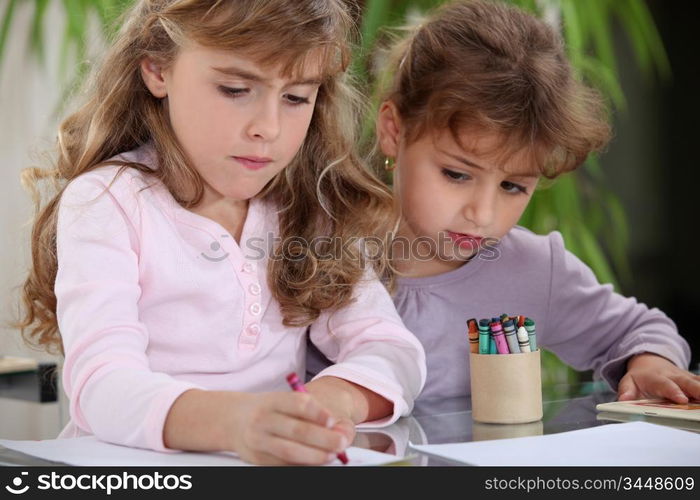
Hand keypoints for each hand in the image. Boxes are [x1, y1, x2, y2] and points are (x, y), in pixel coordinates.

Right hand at [228, 391, 349, 464]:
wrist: (234, 420)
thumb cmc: (268, 409)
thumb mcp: (284, 401)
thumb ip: (311, 411)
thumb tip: (339, 429)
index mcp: (272, 400)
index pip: (297, 403)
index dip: (317, 412)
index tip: (333, 420)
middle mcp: (263, 419)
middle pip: (296, 430)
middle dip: (323, 438)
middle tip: (341, 442)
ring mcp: (258, 440)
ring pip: (289, 451)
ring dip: (314, 455)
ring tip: (331, 455)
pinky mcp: (257, 459)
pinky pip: (283, 464)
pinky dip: (302, 465)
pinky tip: (315, 462)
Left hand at [618, 353, 699, 402]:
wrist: (650, 362)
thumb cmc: (640, 376)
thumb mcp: (628, 381)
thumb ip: (626, 391)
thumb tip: (624, 400)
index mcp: (657, 378)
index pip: (666, 385)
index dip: (674, 392)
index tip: (682, 400)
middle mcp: (674, 376)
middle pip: (689, 383)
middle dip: (698, 391)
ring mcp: (686, 377)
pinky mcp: (694, 380)